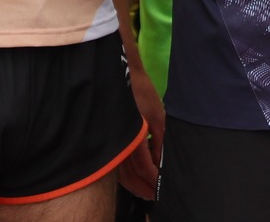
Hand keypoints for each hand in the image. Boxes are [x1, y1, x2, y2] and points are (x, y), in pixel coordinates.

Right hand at [118, 66, 163, 200]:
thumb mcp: (157, 114)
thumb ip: (160, 141)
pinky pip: (116, 164)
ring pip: (121, 173)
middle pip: (130, 177)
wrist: (117, 74)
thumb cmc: (139, 91)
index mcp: (134, 137)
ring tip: (145, 191)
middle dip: (143, 188)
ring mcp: (112, 142)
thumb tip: (162, 161)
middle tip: (153, 196)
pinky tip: (131, 179)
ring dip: (133, 185)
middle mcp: (119, 144)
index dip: (154, 180)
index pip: (145, 168)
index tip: (160, 189)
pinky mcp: (108, 140)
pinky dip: (123, 175)